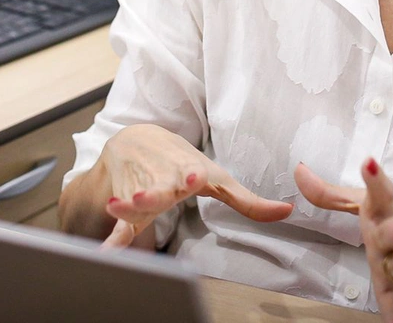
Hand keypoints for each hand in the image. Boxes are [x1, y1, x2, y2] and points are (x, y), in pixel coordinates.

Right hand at [100, 124, 293, 247]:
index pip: (190, 172)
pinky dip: (112, 240)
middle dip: (151, 192)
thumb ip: (248, 201)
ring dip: (124, 206)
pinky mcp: (123, 203)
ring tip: (115, 208)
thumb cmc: (184, 163)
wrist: (136, 139)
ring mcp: (140, 190)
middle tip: (144, 196)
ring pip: (131, 203)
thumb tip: (288, 212)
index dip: (190, 175)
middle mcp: (162, 178)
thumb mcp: (216, 177)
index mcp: (187, 171)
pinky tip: (105, 253)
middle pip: (156, 189)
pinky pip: (118, 224)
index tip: (192, 176)